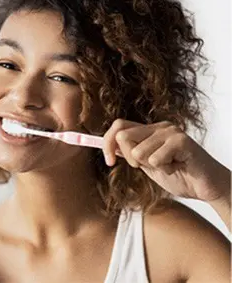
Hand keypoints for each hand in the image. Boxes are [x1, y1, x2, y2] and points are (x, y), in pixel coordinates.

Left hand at [103, 119, 227, 201]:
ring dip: (150, 166)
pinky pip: (155, 159)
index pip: (119, 126)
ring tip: (168, 166)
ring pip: (138, 151)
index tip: (110, 162)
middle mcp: (159, 127)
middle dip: (130, 158)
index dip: (107, 143)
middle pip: (123, 136)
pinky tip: (177, 167)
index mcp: (149, 130)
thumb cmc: (178, 175)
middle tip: (148, 166)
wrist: (205, 187)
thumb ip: (131, 153)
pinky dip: (164, 169)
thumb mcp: (147, 165)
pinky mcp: (181, 141)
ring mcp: (170, 132)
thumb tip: (109, 147)